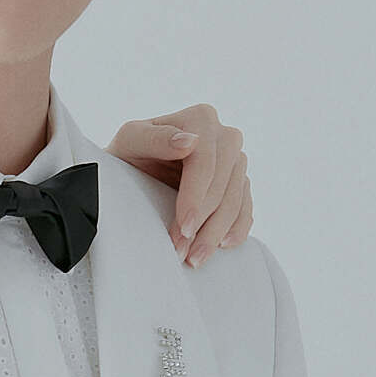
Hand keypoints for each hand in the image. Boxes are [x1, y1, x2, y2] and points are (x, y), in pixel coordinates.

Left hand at [105, 104, 250, 266]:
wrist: (131, 172)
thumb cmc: (129, 154)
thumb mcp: (130, 141)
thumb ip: (155, 138)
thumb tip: (190, 140)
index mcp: (201, 118)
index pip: (206, 162)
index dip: (196, 197)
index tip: (184, 228)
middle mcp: (225, 137)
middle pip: (225, 184)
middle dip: (205, 222)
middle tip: (183, 251)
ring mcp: (235, 161)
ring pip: (236, 201)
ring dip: (217, 233)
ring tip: (195, 258)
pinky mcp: (239, 184)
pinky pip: (246, 209)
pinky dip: (237, 229)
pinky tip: (222, 245)